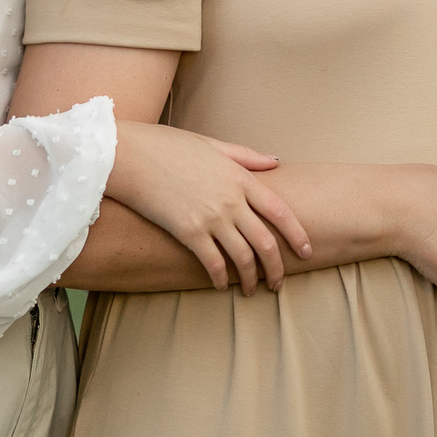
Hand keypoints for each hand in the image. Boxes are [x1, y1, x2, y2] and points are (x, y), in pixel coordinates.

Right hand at [107, 122, 310, 294]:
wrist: (130, 155)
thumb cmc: (168, 146)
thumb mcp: (212, 145)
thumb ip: (246, 156)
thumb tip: (275, 161)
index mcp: (240, 178)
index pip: (280, 212)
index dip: (297, 235)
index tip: (306, 252)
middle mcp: (231, 200)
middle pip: (266, 242)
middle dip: (277, 268)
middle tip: (278, 284)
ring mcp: (211, 217)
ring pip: (243, 257)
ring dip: (250, 279)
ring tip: (250, 291)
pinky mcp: (188, 232)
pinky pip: (213, 262)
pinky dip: (220, 278)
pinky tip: (221, 286)